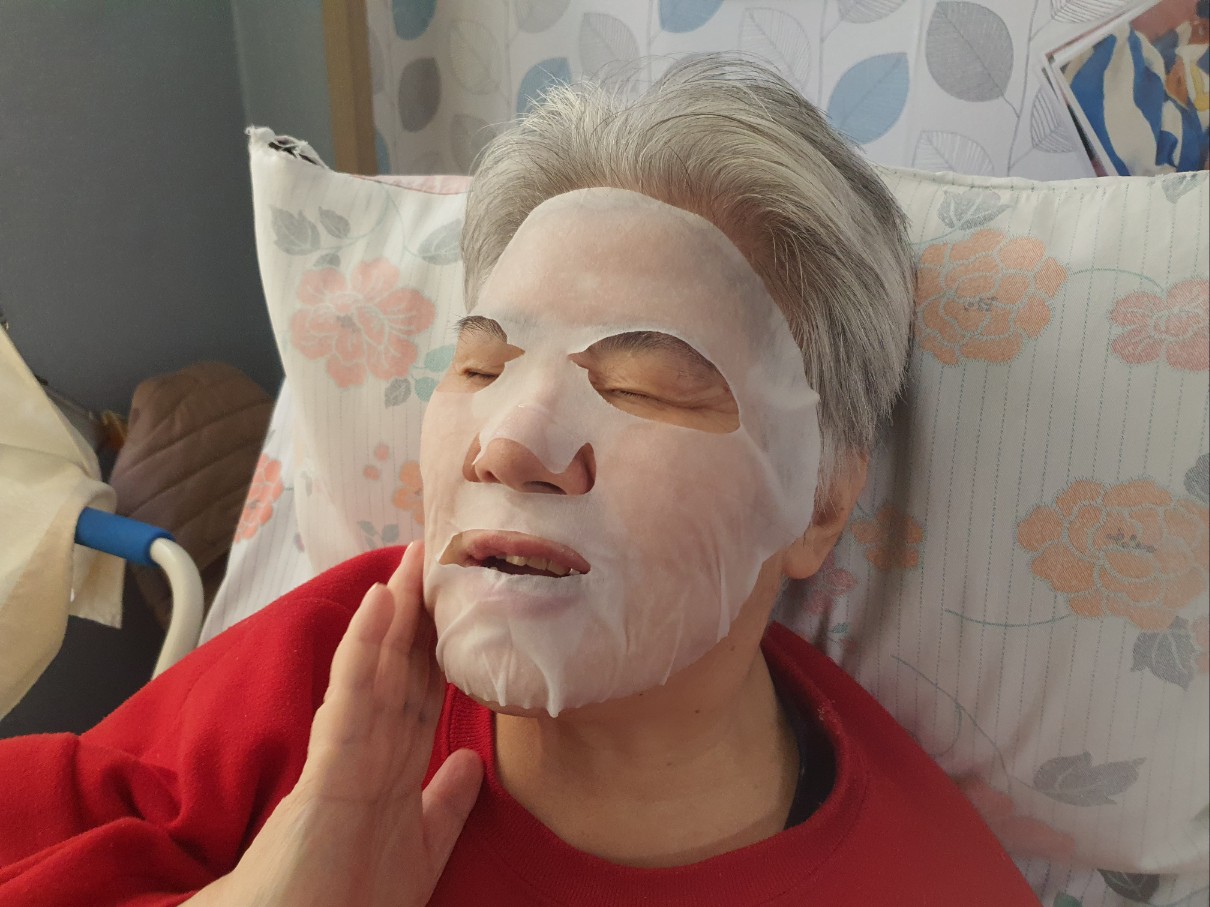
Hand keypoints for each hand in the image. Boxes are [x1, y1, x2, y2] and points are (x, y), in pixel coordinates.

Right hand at [192, 543, 482, 906]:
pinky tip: (379, 603)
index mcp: (387, 771)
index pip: (418, 695)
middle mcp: (367, 755)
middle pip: (399, 672)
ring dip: (395, 614)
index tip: (457, 605)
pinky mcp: (329, 774)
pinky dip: (365, 651)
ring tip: (412, 559)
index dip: (436, 649)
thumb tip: (469, 759)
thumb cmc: (347, 901)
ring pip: (377, 672)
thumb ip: (443, 803)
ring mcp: (346, 760)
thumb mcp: (419, 848)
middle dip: (419, 616)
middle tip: (435, 555)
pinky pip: (352, 702)